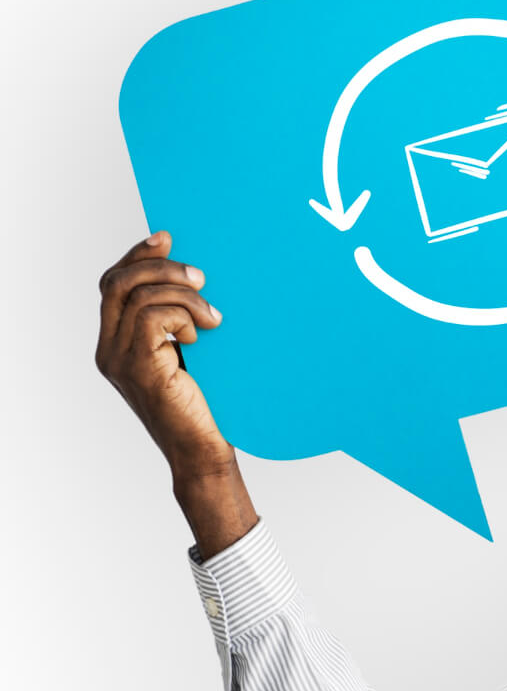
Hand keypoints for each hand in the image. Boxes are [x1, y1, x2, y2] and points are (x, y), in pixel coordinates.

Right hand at [95, 230, 230, 478]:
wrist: (206, 452)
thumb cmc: (209, 404)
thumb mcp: (192, 353)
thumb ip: (180, 320)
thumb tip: (196, 277)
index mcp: (116, 342)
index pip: (113, 283)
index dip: (137, 256)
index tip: (167, 238)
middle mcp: (109, 349)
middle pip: (118, 282)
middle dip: (159, 266)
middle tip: (201, 276)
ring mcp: (119, 360)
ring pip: (137, 296)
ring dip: (183, 295)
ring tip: (214, 317)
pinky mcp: (138, 369)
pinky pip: (152, 318)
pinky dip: (183, 315)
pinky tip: (204, 334)